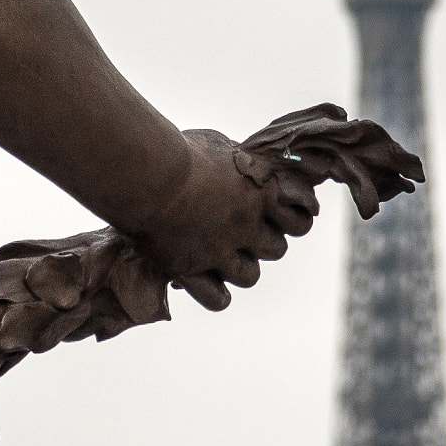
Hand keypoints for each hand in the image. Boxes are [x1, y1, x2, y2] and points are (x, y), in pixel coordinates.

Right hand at [135, 127, 319, 310]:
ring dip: (239, 267)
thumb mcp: (219, 146)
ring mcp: (221, 250)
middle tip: (239, 232)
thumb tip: (241, 166)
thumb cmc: (179, 152)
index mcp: (260, 193)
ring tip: (218, 255)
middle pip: (276, 249)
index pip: (298, 221)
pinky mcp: (193, 269)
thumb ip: (237, 164)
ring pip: (250, 276)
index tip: (273, 216)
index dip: (288, 221)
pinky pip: (219, 300)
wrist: (147, 174)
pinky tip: (203, 279)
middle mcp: (247, 225)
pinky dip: (215, 293)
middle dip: (261, 242)